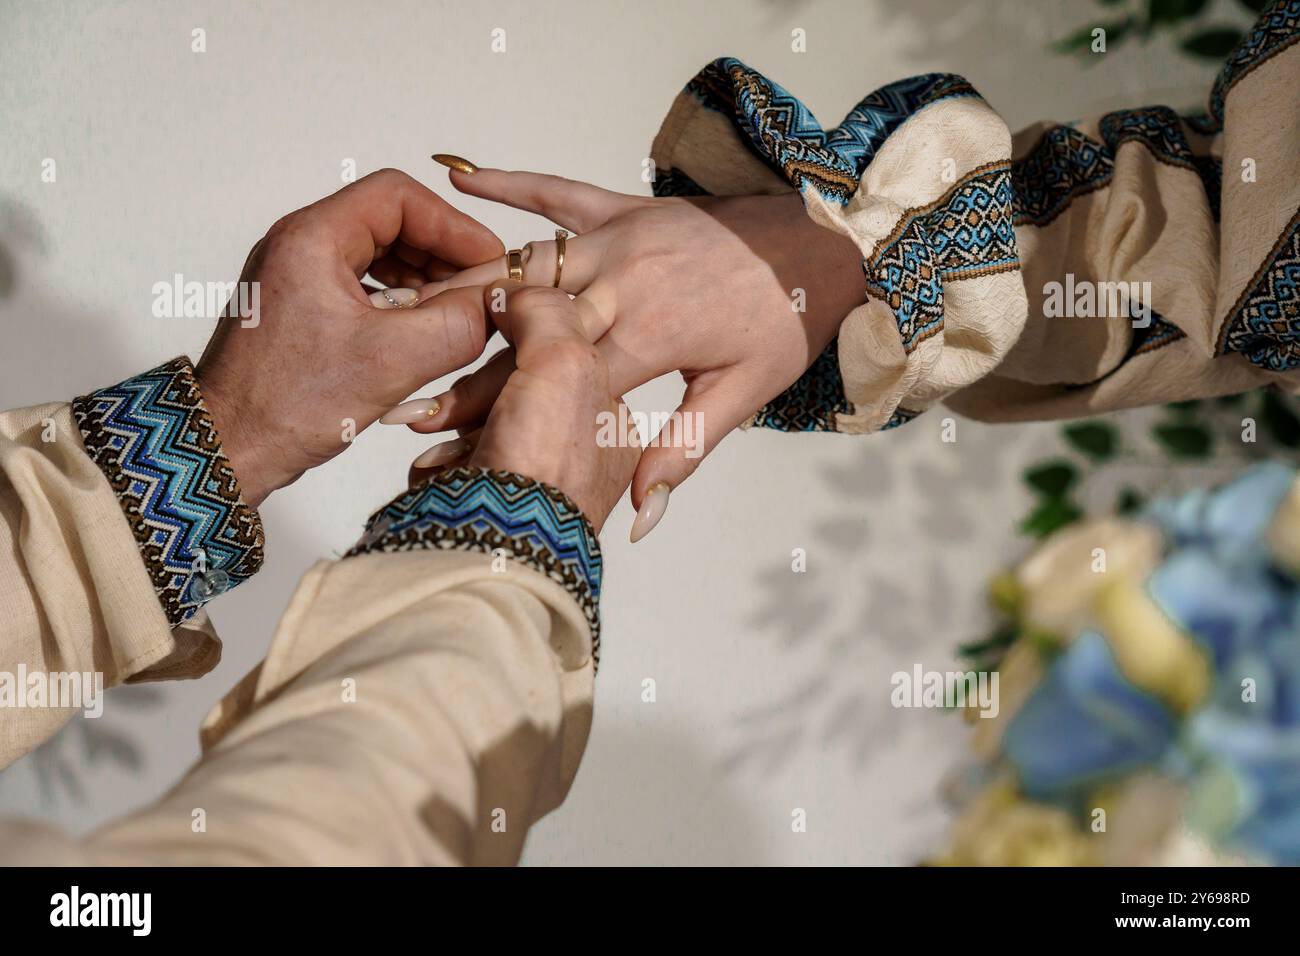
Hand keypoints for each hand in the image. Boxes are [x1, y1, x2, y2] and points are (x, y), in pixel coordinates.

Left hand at [195, 169, 503, 506]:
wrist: (227, 448)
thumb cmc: (284, 405)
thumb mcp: (391, 362)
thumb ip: (455, 325)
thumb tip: (492, 304)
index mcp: (312, 239)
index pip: (398, 197)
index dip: (452, 226)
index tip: (486, 260)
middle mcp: (299, 247)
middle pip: (390, 221)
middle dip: (442, 253)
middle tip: (478, 288)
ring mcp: (298, 278)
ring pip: (378, 254)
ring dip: (423, 278)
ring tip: (455, 314)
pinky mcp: (301, 309)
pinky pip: (362, 286)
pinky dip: (399, 302)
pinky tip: (422, 335)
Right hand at [391, 166, 863, 536]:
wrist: (819, 243)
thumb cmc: (782, 321)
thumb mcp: (742, 395)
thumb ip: (683, 451)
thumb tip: (642, 515)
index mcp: (648, 333)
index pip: (556, 385)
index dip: (499, 420)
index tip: (448, 450)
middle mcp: (622, 280)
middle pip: (525, 333)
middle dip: (467, 374)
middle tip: (410, 408)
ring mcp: (620, 236)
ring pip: (526, 267)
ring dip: (467, 293)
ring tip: (408, 318)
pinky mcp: (625, 206)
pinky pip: (558, 191)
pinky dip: (509, 182)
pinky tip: (460, 175)